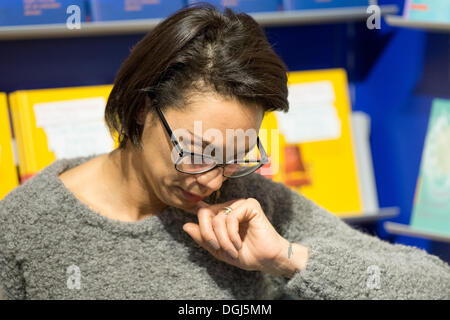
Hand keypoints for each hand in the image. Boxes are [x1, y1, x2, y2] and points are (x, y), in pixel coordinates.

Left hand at [182, 198, 307, 276]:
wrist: (267, 260)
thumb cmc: (245, 254)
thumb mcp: (218, 249)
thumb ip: (202, 238)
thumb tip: (185, 226)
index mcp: (221, 214)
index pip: (201, 212)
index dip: (201, 227)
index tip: (210, 243)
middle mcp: (229, 206)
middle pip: (204, 214)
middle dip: (208, 234)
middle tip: (217, 248)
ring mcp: (240, 204)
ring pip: (218, 218)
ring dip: (222, 239)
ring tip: (231, 250)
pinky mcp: (250, 205)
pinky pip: (231, 217)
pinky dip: (231, 234)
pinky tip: (238, 243)